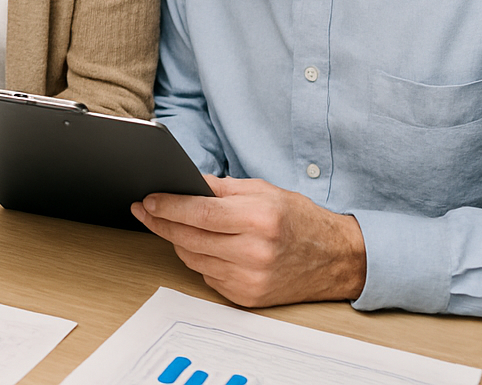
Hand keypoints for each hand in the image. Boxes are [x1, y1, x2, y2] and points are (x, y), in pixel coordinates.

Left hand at [132, 175, 367, 306]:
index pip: (199, 212)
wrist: (337, 258)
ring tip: (170, 224)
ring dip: (177, 240)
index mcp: (258, 220)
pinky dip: (199, 258)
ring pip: (193, 258)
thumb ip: (219, 187)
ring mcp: (251, 279)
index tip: (147, 200)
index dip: (167, 206)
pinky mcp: (248, 297)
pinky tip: (200, 245)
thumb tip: (182, 183)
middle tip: (144, 210)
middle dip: (161, 222)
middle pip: (189, 237)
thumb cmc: (299, 219)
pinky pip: (207, 275)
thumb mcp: (263, 191)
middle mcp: (254, 252)